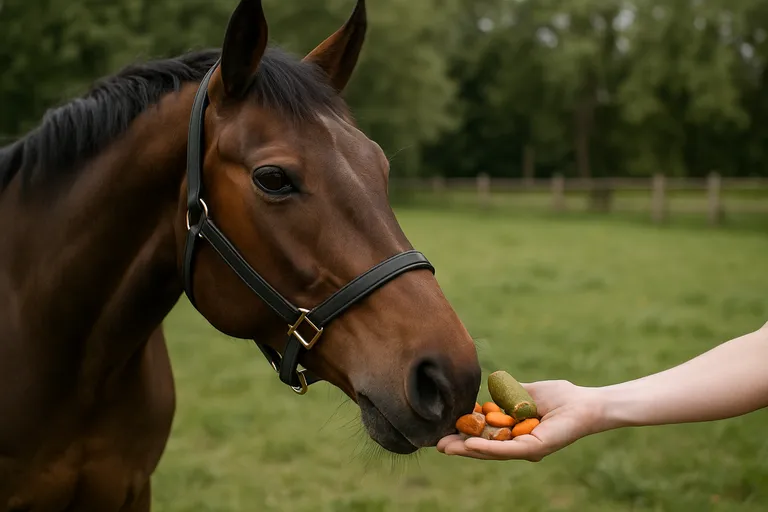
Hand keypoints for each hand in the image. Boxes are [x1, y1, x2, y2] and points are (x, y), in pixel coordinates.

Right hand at [436, 380, 605, 460]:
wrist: (585, 402)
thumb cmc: (560, 396)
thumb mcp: (525, 392)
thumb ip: (506, 394)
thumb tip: (487, 391)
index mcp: (515, 432)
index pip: (484, 434)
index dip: (464, 432)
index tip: (443, 429)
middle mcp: (519, 445)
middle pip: (484, 447)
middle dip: (460, 446)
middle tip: (436, 445)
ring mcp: (526, 449)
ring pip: (491, 451)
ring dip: (467, 450)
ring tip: (446, 447)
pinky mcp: (535, 449)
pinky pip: (507, 450)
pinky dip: (487, 448)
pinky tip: (470, 445)